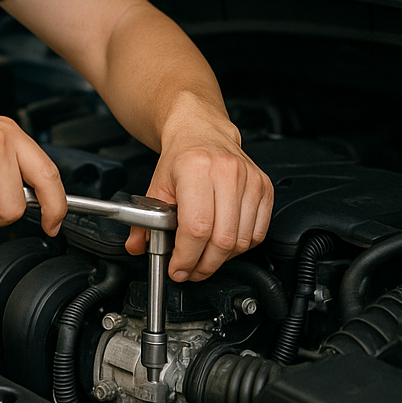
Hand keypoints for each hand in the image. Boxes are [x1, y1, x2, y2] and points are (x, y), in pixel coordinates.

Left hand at [125, 113, 272, 281]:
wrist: (201, 131)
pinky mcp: (264, 187)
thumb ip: (143, 220)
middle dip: (204, 265)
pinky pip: (258, 232)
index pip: (196, 228)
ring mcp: (250, 179)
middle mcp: (226, 172)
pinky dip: (241, 247)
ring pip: (242, 241)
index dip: (187, 256)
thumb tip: (137, 246)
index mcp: (196, 169)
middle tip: (191, 270)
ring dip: (222, 259)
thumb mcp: (156, 186)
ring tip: (205, 258)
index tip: (178, 268)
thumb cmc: (181, 158)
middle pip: (222, 239)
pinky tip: (223, 243)